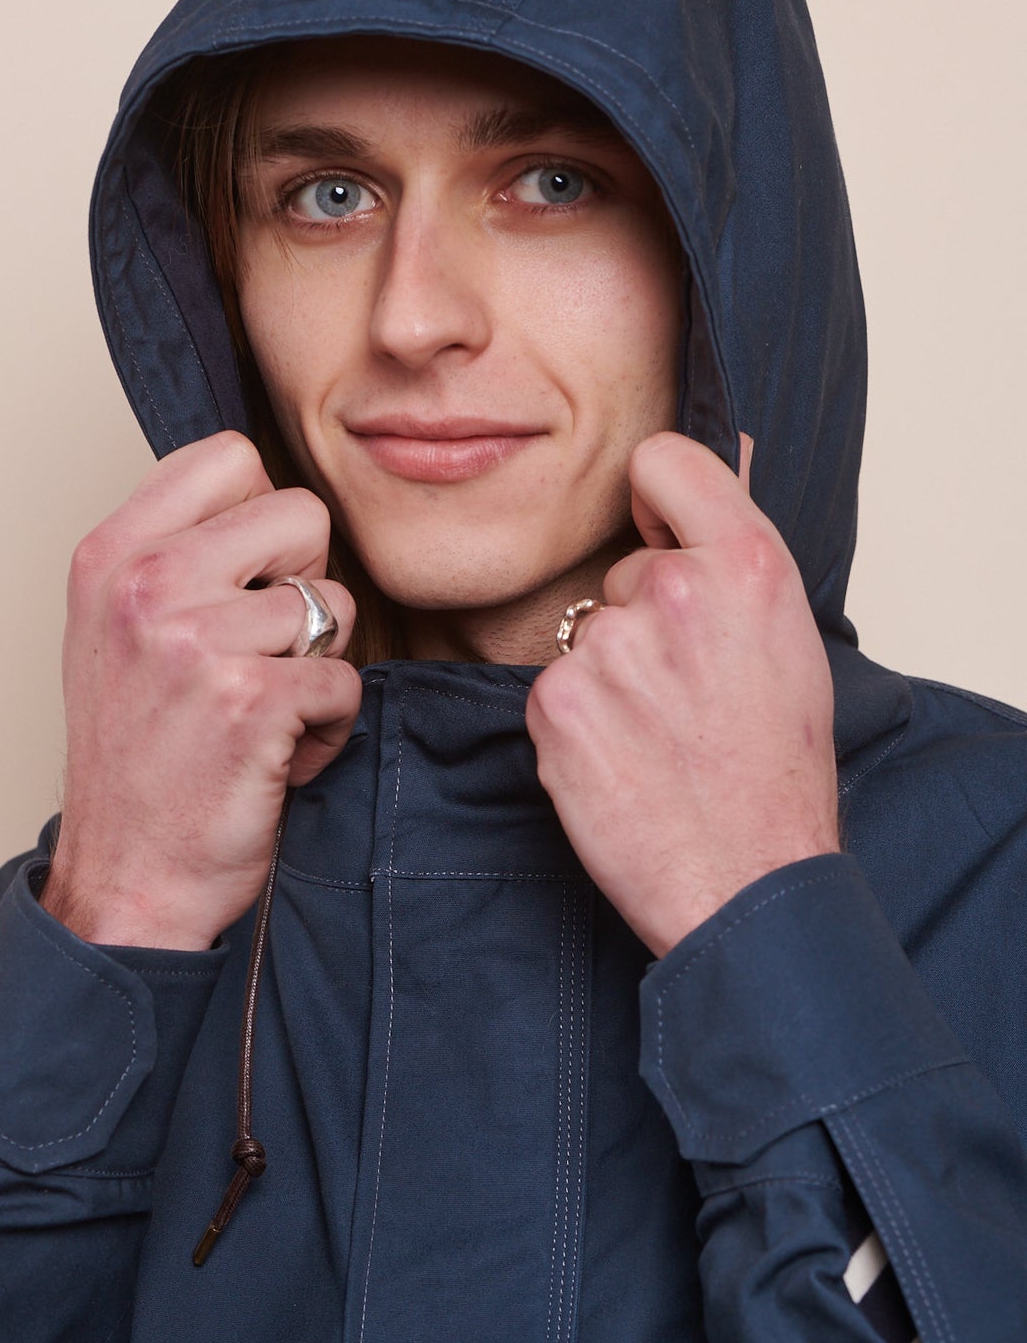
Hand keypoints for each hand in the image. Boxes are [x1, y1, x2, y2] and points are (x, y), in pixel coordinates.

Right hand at [41, 432, 360, 949]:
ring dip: (318, 668)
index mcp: (111, 554)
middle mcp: (146, 584)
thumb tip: (264, 496)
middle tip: (263, 652)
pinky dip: (328, 727)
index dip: (264, 518)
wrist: (127, 878)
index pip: (230, 456)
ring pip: (335, 606)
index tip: (245, 578)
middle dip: (306, 586)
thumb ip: (177, 552)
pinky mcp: (250, 701)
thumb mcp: (115, 629)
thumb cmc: (135, 756)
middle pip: (302, 516)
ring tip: (264, 713)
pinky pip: (345, 681)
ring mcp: (196, 641)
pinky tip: (277, 754)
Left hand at [525, 432, 838, 957]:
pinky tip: (623, 764)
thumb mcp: (789, 640)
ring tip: (660, 738)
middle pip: (625, 567)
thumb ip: (738, 554)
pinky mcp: (554, 704)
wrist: (747, 884)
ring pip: (589, 634)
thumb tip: (721, 458)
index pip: (662, 461)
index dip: (656, 502)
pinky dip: (578, 724)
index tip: (663, 538)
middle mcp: (675, 592)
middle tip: (689, 693)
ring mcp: (608, 649)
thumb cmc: (778, 771)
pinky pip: (554, 688)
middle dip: (645, 618)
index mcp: (748, 565)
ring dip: (610, 677)